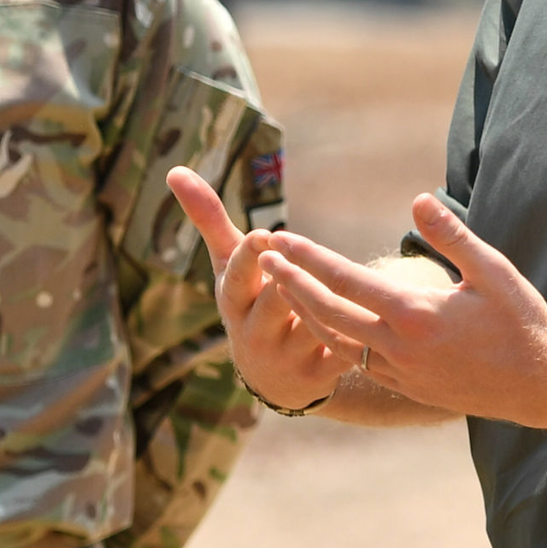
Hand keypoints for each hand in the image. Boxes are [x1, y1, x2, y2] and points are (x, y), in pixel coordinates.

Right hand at [165, 167, 361, 412]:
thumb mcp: (227, 266)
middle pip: (276, 300)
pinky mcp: (318, 377)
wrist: (274, 378)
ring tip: (349, 285)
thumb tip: (174, 169)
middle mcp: (253, 334)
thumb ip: (208, 219)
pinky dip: (357, 331)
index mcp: (233, 302)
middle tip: (309, 258)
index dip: (249, 257)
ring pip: (314, 323)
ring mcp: (285, 359)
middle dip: (292, 278)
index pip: (236, 277)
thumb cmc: (250, 301)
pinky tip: (371, 315)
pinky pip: (342, 348)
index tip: (263, 235)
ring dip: (331, 301)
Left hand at [256, 194, 546, 426]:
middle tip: (263, 260)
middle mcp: (400, 346)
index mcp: (416, 313)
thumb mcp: (492, 270)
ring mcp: (401, 372)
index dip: (308, 259)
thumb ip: (451, 236)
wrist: (542, 384)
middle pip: (327, 313)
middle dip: (291, 284)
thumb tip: (417, 200)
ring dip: (306, 314)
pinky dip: (334, 341)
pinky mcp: (409, 388)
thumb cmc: (521, 321)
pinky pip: (359, 363)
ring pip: (337, 342)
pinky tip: (325, 326)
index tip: (280, 240)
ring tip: (283, 290)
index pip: (346, 280)